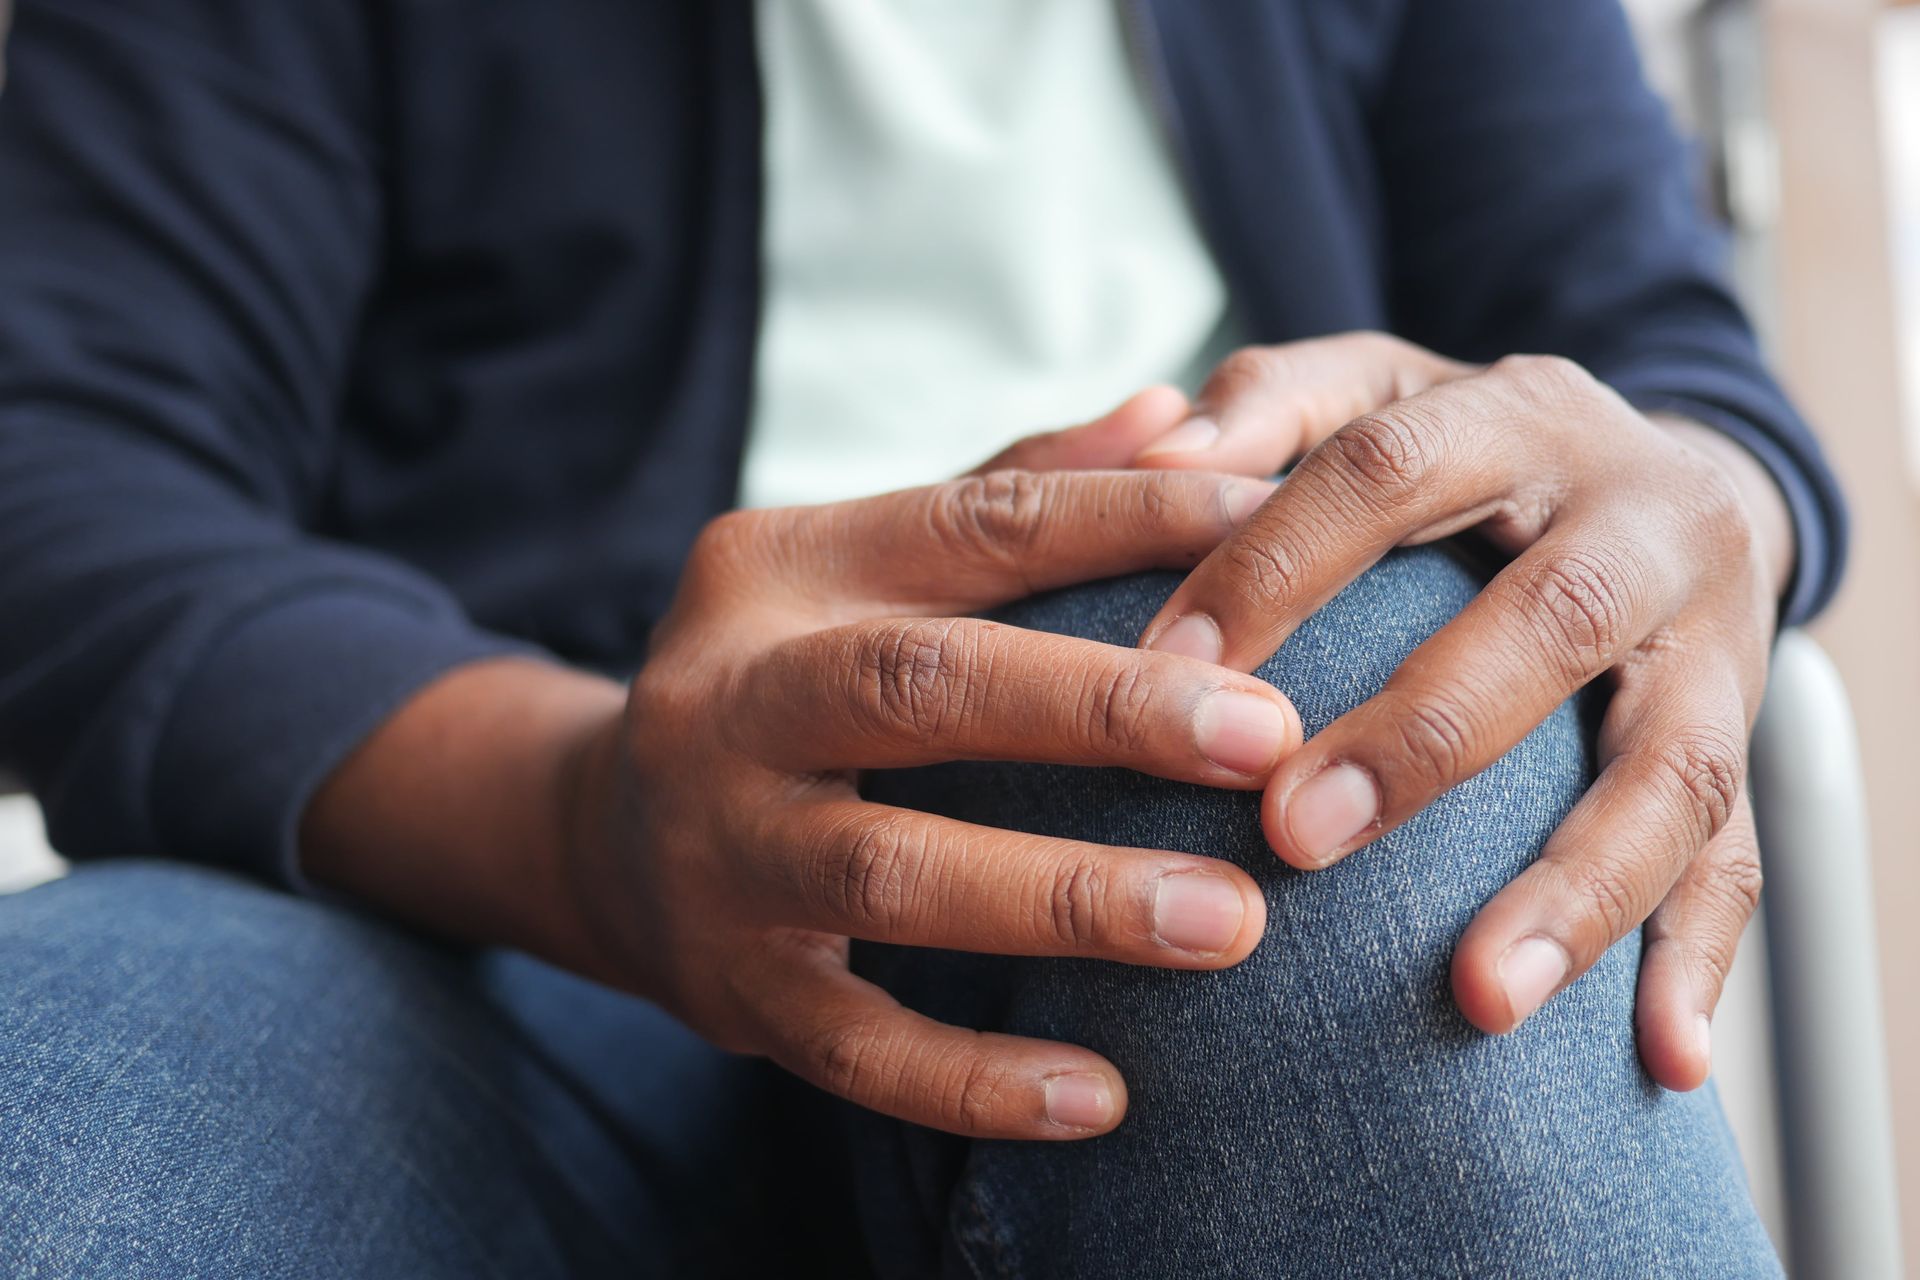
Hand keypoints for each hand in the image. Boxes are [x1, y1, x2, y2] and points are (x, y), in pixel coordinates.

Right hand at [557, 470, 1303, 1137]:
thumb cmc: (793, 674)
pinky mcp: (729, 988)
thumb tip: (1177, 413)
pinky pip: (856, 1048)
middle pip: (919, 687)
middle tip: (1269, 738)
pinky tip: (1105, 1096)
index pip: (970, 523)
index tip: (1276, 529)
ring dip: (1066, 898)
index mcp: (780, 569)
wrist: (602, 833)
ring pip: (892, 875)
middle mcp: (729, 699)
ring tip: (1230, 923)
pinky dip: (976, 1080)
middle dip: (1100, 710)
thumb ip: (1014, 491)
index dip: (1126, 519)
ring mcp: (719, 851)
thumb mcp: (865, 564)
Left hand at [1065, 334, 1785, 1089]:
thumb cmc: (1470, 450)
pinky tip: (1657, 1058)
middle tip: (1294, 832)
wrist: (1671, 474)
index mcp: (1523, 414)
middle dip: (1426, 733)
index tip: (1163, 667)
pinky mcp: (1743, 738)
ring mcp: (1715, 640)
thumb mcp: (1374, 389)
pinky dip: (1698, 962)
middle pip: (1555, 617)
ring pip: (1675, 766)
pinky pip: (1741, 859)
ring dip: (1580, 887)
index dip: (1276, 562)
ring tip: (1480, 999)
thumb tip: (1160, 452)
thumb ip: (1269, 404)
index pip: (1393, 470)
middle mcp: (1642, 518)